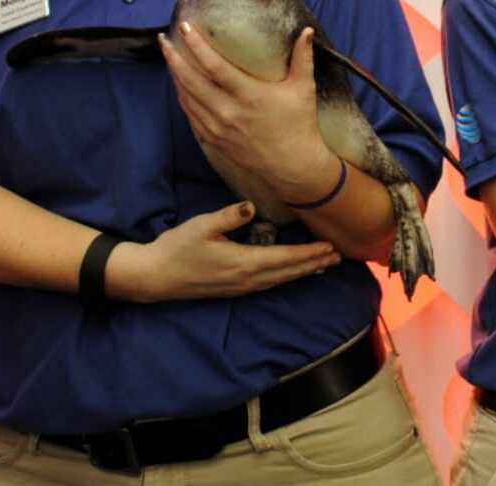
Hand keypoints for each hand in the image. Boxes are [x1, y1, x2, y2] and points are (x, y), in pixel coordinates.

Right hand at [118, 202, 340, 301]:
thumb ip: (228, 216)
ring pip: (281, 279)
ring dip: (304, 271)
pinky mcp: (234, 288)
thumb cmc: (177, 247)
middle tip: (339, 255)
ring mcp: (241, 286)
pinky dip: (287, 276)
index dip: (310, 254)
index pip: (285, 258)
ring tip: (324, 263)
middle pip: (289, 272)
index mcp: (243, 262)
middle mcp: (247, 278)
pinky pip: (269, 283)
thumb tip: (251, 207)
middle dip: (314, 263)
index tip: (330, 247)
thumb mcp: (201, 225)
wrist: (156, 277)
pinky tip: (292, 273)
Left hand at [162, 23, 331, 191]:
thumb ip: (303, 57)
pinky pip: (190, 115)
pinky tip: (179, 84)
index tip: (185, 27)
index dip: (197, 46)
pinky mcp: (214, 139)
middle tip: (163, 39)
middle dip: (174, 58)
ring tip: (168, 56)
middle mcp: (228, 111)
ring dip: (174, 76)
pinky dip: (181, 97)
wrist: (292, 166)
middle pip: (191, 81)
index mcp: (249, 95)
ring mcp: (218, 127)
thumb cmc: (300, 125)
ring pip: (187, 97)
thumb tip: (307, 31)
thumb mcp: (303, 89)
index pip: (214, 66)